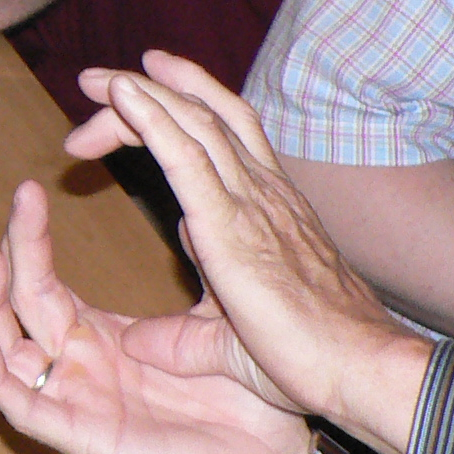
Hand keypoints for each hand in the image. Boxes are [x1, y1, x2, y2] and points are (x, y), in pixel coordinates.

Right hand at [0, 179, 312, 453]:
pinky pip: (21, 408)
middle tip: (21, 200)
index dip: (31, 240)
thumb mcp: (219, 324)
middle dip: (11, 252)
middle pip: (19, 304)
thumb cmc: (249, 406)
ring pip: (3, 352)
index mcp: (102, 339)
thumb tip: (188, 213)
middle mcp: (79, 366)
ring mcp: (76, 401)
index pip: (44, 283)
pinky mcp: (84, 438)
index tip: (29, 190)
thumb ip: (200, 271)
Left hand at [66, 53, 429, 451]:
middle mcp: (263, 192)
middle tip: (96, 81)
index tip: (125, 108)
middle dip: (147, 92)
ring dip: (140, 95)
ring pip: (193, 123)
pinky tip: (122, 95)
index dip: (169, 119)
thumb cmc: (313, 360)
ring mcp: (252, 203)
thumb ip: (182, 339)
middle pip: (201, 118)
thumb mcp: (229, 344)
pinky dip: (152, 119)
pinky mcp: (232, 224)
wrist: (360, 373)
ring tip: (94, 79)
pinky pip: (187, 156)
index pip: (216, 141)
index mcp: (267, 209)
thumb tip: (138, 344)